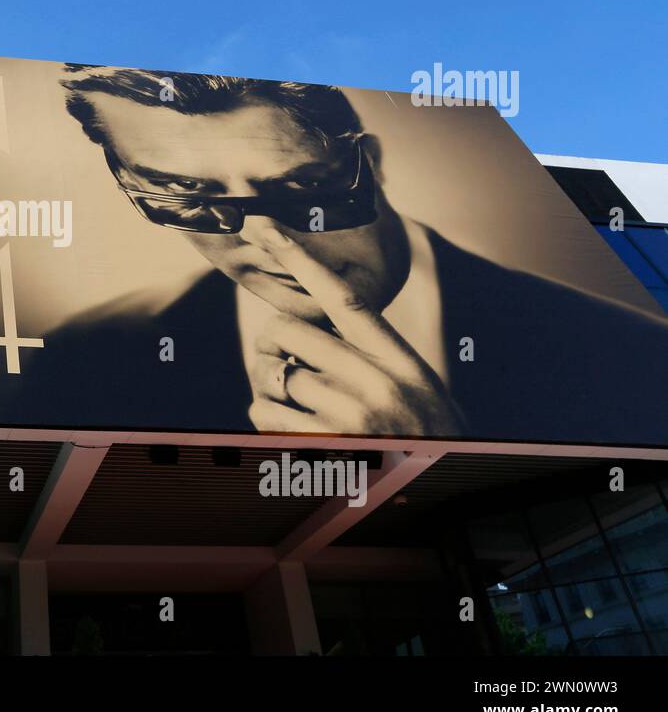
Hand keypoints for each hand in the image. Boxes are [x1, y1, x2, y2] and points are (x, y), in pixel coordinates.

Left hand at [247, 229, 464, 436]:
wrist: (446, 482)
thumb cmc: (424, 429)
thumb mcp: (413, 380)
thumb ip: (370, 350)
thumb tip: (308, 329)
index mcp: (397, 357)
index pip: (341, 297)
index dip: (301, 259)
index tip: (268, 229)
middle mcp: (376, 381)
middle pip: (289, 329)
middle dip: (272, 340)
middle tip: (279, 354)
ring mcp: (351, 415)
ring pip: (272, 373)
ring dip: (269, 383)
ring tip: (292, 396)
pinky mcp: (327, 447)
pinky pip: (266, 411)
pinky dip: (264, 413)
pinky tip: (284, 420)